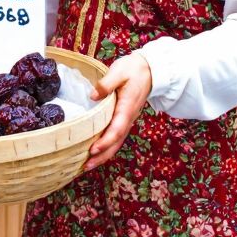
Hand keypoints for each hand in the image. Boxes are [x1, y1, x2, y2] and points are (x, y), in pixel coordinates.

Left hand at [83, 53, 152, 170]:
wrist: (151, 70)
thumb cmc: (133, 70)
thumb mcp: (119, 72)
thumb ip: (106, 84)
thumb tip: (93, 96)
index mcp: (127, 107)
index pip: (116, 129)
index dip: (105, 141)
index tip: (93, 149)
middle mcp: (128, 117)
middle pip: (116, 141)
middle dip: (102, 155)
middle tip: (86, 166)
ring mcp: (128, 119)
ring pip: (117, 142)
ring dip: (104, 154)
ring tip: (88, 165)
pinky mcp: (125, 118)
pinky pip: (117, 136)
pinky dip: (107, 146)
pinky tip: (96, 151)